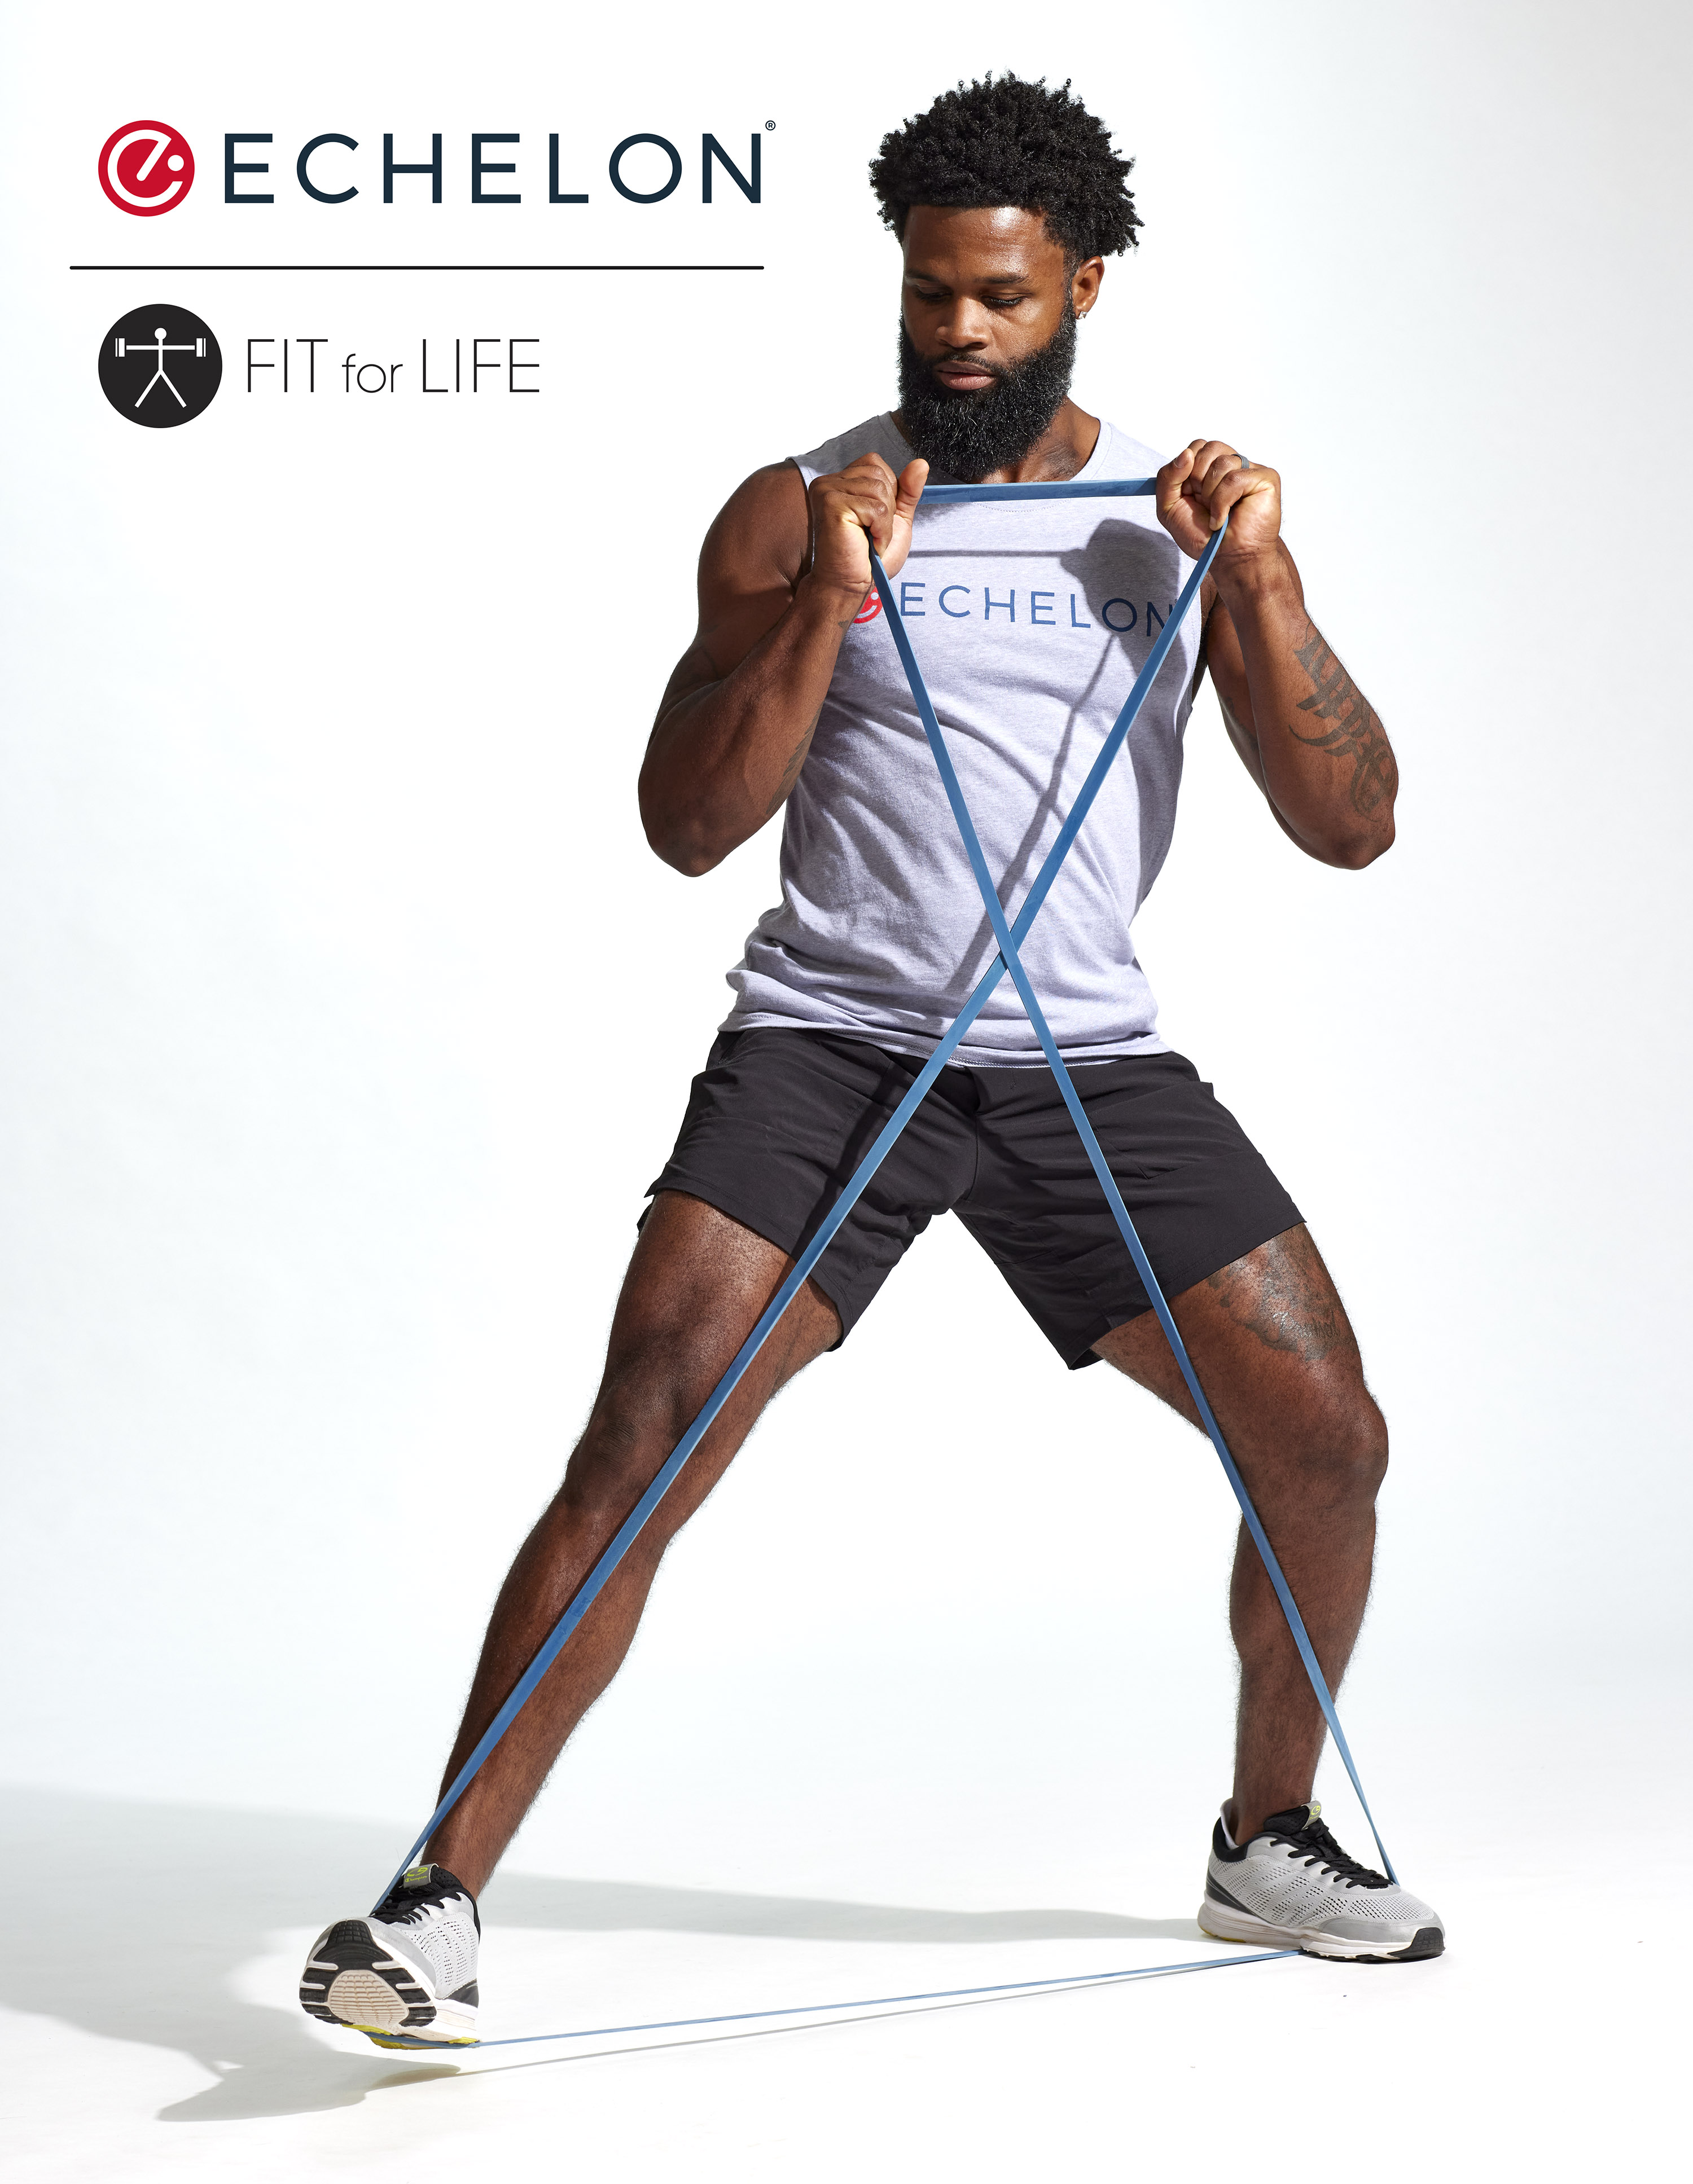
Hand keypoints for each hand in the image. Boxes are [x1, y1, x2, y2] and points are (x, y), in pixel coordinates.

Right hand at [806, 453, 928, 599]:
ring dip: (884, 522)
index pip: (875, 464)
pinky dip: (881, 531)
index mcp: (840, 481)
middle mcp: (829, 482)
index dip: (887, 493)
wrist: (850, 586)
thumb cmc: (868, 559)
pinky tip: (869, 544)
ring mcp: (827, 491)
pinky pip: (876, 508)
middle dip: (887, 508)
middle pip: (879, 474)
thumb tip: (921, 464)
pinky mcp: (832, 505)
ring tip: (870, 540)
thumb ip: (907, 490)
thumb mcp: (895, 519)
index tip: (873, 520)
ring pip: (879, 490)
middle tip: (871, 533)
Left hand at [1155, 440, 1280, 571]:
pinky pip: (1235, 479)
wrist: (1227, 559)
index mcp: (1210, 468)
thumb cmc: (1204, 537)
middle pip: (1209, 447)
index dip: (1186, 468)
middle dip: (1197, 480)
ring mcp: (1249, 470)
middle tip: (1203, 505)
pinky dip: (1222, 503)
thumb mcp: (1169, 508)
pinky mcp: (1265, 479)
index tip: (1188, 493)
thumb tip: (1185, 453)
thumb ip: (1167, 479)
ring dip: (1211, 496)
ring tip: (1217, 516)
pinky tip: (1223, 519)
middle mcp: (1231, 465)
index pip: (1196, 447)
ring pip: (1222, 463)